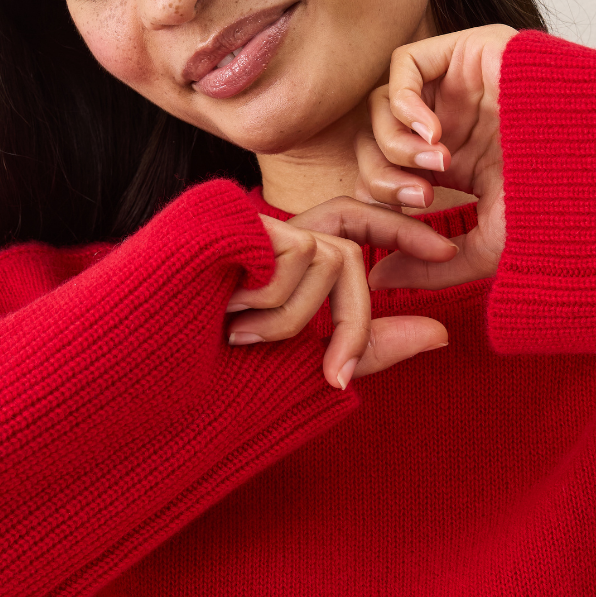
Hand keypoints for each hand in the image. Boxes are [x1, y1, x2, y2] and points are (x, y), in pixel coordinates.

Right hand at [227, 198, 457, 389]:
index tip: (446, 252)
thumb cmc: (221, 369)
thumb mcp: (308, 361)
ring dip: (295, 319)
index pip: (354, 221)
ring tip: (242, 337)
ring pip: (330, 258)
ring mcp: (255, 225)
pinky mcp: (243, 222)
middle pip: (348, 250)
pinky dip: (277, 305)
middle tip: (336, 375)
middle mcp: (270, 236)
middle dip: (353, 317)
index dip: (401, 230)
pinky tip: (230, 316)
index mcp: (284, 260)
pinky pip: (302, 256)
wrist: (149, 370)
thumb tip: (441, 334)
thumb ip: (369, 345)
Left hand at [354, 23, 516, 288]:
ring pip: (384, 105)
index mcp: (452, 164)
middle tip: (420, 198)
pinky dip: (405, 104)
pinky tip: (434, 135)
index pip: (385, 170)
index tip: (412, 220)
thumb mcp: (488, 247)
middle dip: (384, 174)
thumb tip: (377, 278)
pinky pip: (404, 66)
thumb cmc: (560, 204)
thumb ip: (430, 266)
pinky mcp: (468, 51)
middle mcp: (450, 122)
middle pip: (376, 139)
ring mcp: (457, 86)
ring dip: (396, 144)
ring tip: (437, 165)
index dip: (383, 197)